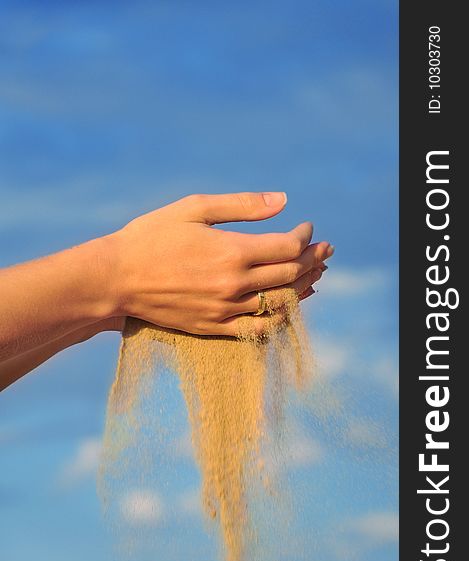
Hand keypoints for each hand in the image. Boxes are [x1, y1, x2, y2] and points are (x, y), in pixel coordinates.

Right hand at [106, 192, 331, 335]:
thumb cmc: (151, 236)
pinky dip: (280, 318)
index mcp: (232, 252)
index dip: (305, 237)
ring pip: (281, 302)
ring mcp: (225, 310)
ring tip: (317, 274)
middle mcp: (234, 284)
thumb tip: (284, 201)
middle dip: (314, 259)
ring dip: (305, 287)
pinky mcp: (214, 327)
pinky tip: (289, 307)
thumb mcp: (194, 208)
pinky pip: (259, 329)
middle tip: (326, 250)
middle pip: (291, 274)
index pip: (287, 247)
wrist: (116, 278)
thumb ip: (242, 205)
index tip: (307, 228)